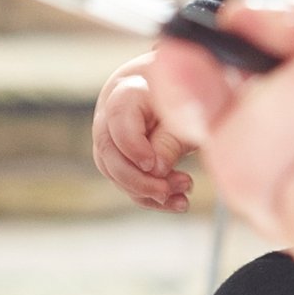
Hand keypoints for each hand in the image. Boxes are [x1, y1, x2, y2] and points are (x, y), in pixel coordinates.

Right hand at [92, 57, 195, 212]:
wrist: (176, 94)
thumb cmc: (183, 99)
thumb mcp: (185, 114)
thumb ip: (171, 138)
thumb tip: (156, 170)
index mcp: (129, 92)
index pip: (118, 118)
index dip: (132, 146)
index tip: (153, 165)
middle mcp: (110, 115)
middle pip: (108, 150)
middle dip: (136, 179)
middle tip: (167, 190)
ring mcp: (110, 138)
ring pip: (113, 171)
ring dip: (146, 192)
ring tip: (182, 195)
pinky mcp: (117, 158)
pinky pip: (124, 182)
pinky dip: (150, 198)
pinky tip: (177, 202)